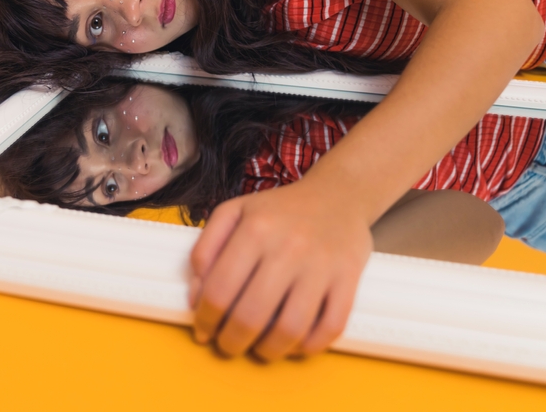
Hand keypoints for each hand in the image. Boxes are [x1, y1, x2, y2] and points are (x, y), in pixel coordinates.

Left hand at [188, 182, 372, 360]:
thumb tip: (196, 297)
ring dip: (269, 351)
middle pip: (251, 316)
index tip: (205, 331)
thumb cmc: (281, 210)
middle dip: (232, 343)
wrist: (338, 194)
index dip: (206, 321)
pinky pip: (331, 326)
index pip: (219, 291)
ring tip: (261, 348)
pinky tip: (296, 342)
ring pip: (291, 329)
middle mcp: (289, 247)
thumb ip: (205, 249)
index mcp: (255, 229)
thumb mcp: (233, 212)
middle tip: (230, 345)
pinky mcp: (348, 278)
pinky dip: (310, 345)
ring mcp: (322, 265)